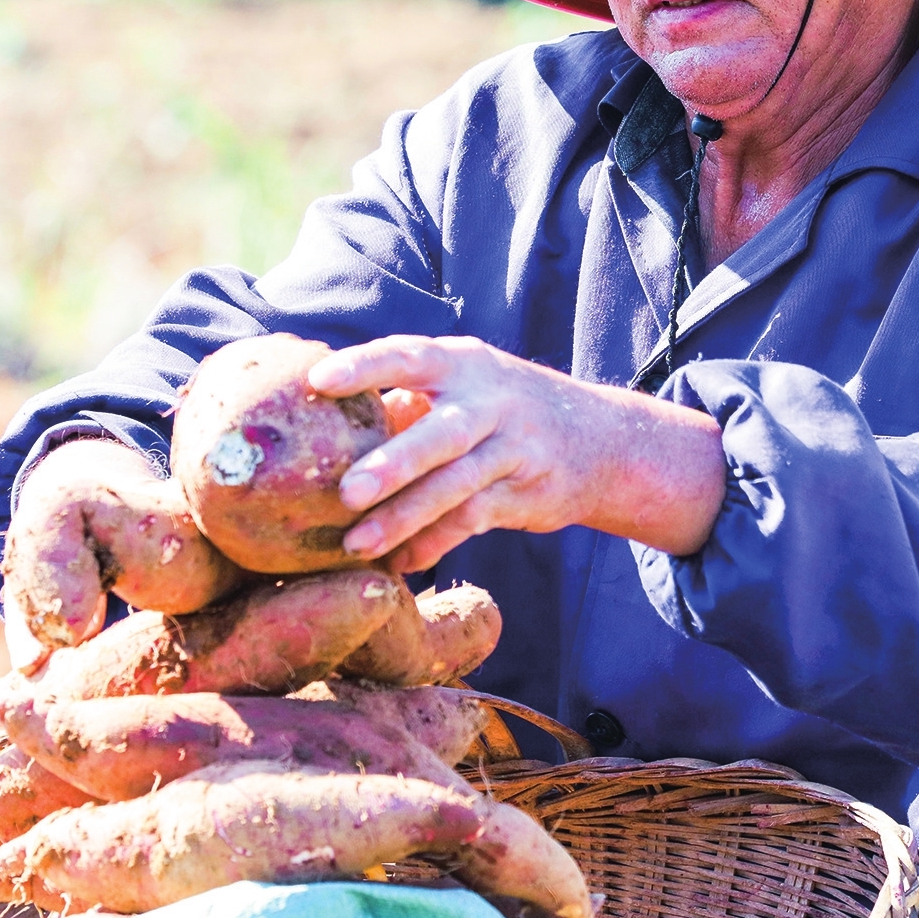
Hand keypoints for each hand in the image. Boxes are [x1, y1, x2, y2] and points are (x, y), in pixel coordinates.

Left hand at [306, 335, 726, 572]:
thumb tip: (324, 422)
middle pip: (442, 432)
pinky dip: (435, 542)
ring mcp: (513, 448)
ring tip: (358, 544)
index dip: (364, 367)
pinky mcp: (526, 493)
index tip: (317, 381)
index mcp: (462, 364)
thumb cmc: (503, 409)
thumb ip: (406, 400)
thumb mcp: (465, 385)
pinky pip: (474, 520)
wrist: (601, 441)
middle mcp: (491, 400)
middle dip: (394, 463)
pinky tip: (401, 562)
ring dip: (406, 517)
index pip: (409, 356)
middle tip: (346, 492)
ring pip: (457, 485)